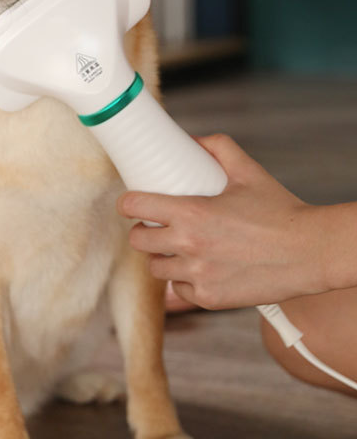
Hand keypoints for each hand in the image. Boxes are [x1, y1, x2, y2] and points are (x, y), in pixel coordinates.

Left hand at [116, 134, 325, 309]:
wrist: (311, 253)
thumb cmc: (280, 211)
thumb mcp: (248, 172)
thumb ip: (217, 148)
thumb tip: (190, 140)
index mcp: (191, 213)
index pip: (135, 206)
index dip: (127, 203)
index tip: (130, 204)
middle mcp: (189, 246)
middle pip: (138, 240)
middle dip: (142, 230)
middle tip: (154, 226)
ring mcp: (197, 276)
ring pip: (155, 267)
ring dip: (161, 256)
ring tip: (175, 249)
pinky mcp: (208, 299)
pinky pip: (178, 290)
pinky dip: (183, 281)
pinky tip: (196, 269)